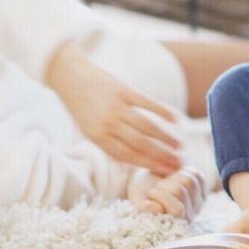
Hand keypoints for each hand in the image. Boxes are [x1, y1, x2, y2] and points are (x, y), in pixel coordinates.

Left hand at [48, 42, 182, 175]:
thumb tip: (125, 166)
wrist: (68, 76)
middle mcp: (108, 123)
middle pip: (141, 143)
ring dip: (165, 137)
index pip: (128, 156)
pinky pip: (147, 102)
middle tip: (178, 163)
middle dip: (162, 156)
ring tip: (179, 146)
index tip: (165, 172)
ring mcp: (117, 106)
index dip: (149, 165)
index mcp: (98, 137)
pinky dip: (163, 111)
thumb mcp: (88, 131)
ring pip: (147, 126)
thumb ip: (107, 147)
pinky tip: (176, 120)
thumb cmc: (80, 106)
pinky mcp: (124, 89)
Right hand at [128, 167, 206, 220]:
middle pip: (181, 191)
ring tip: (166, 183)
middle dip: (166, 184)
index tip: (151, 192)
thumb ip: (143, 206)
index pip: (177, 209)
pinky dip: (183, 171)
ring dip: (174, 177)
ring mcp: (198, 205)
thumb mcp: (138, 198)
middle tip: (158, 187)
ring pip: (190, 182)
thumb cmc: (141, 192)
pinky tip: (175, 177)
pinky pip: (196, 175)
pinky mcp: (203, 191)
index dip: (162, 196)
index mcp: (171, 224)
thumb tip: (156, 208)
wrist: (149, 181)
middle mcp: (187, 218)